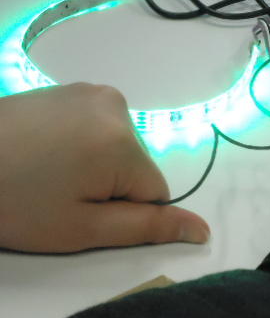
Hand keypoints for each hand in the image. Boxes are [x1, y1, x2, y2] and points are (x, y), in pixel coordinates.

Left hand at [0, 84, 208, 252]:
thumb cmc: (13, 202)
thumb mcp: (81, 228)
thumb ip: (146, 228)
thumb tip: (202, 230)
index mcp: (122, 141)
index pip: (155, 192)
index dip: (121, 210)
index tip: (78, 208)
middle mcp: (117, 105)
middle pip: (137, 165)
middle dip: (109, 185)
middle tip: (57, 192)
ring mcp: (94, 91)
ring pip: (120, 147)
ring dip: (96, 164)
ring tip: (47, 170)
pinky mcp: (75, 88)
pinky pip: (100, 127)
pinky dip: (82, 143)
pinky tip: (45, 149)